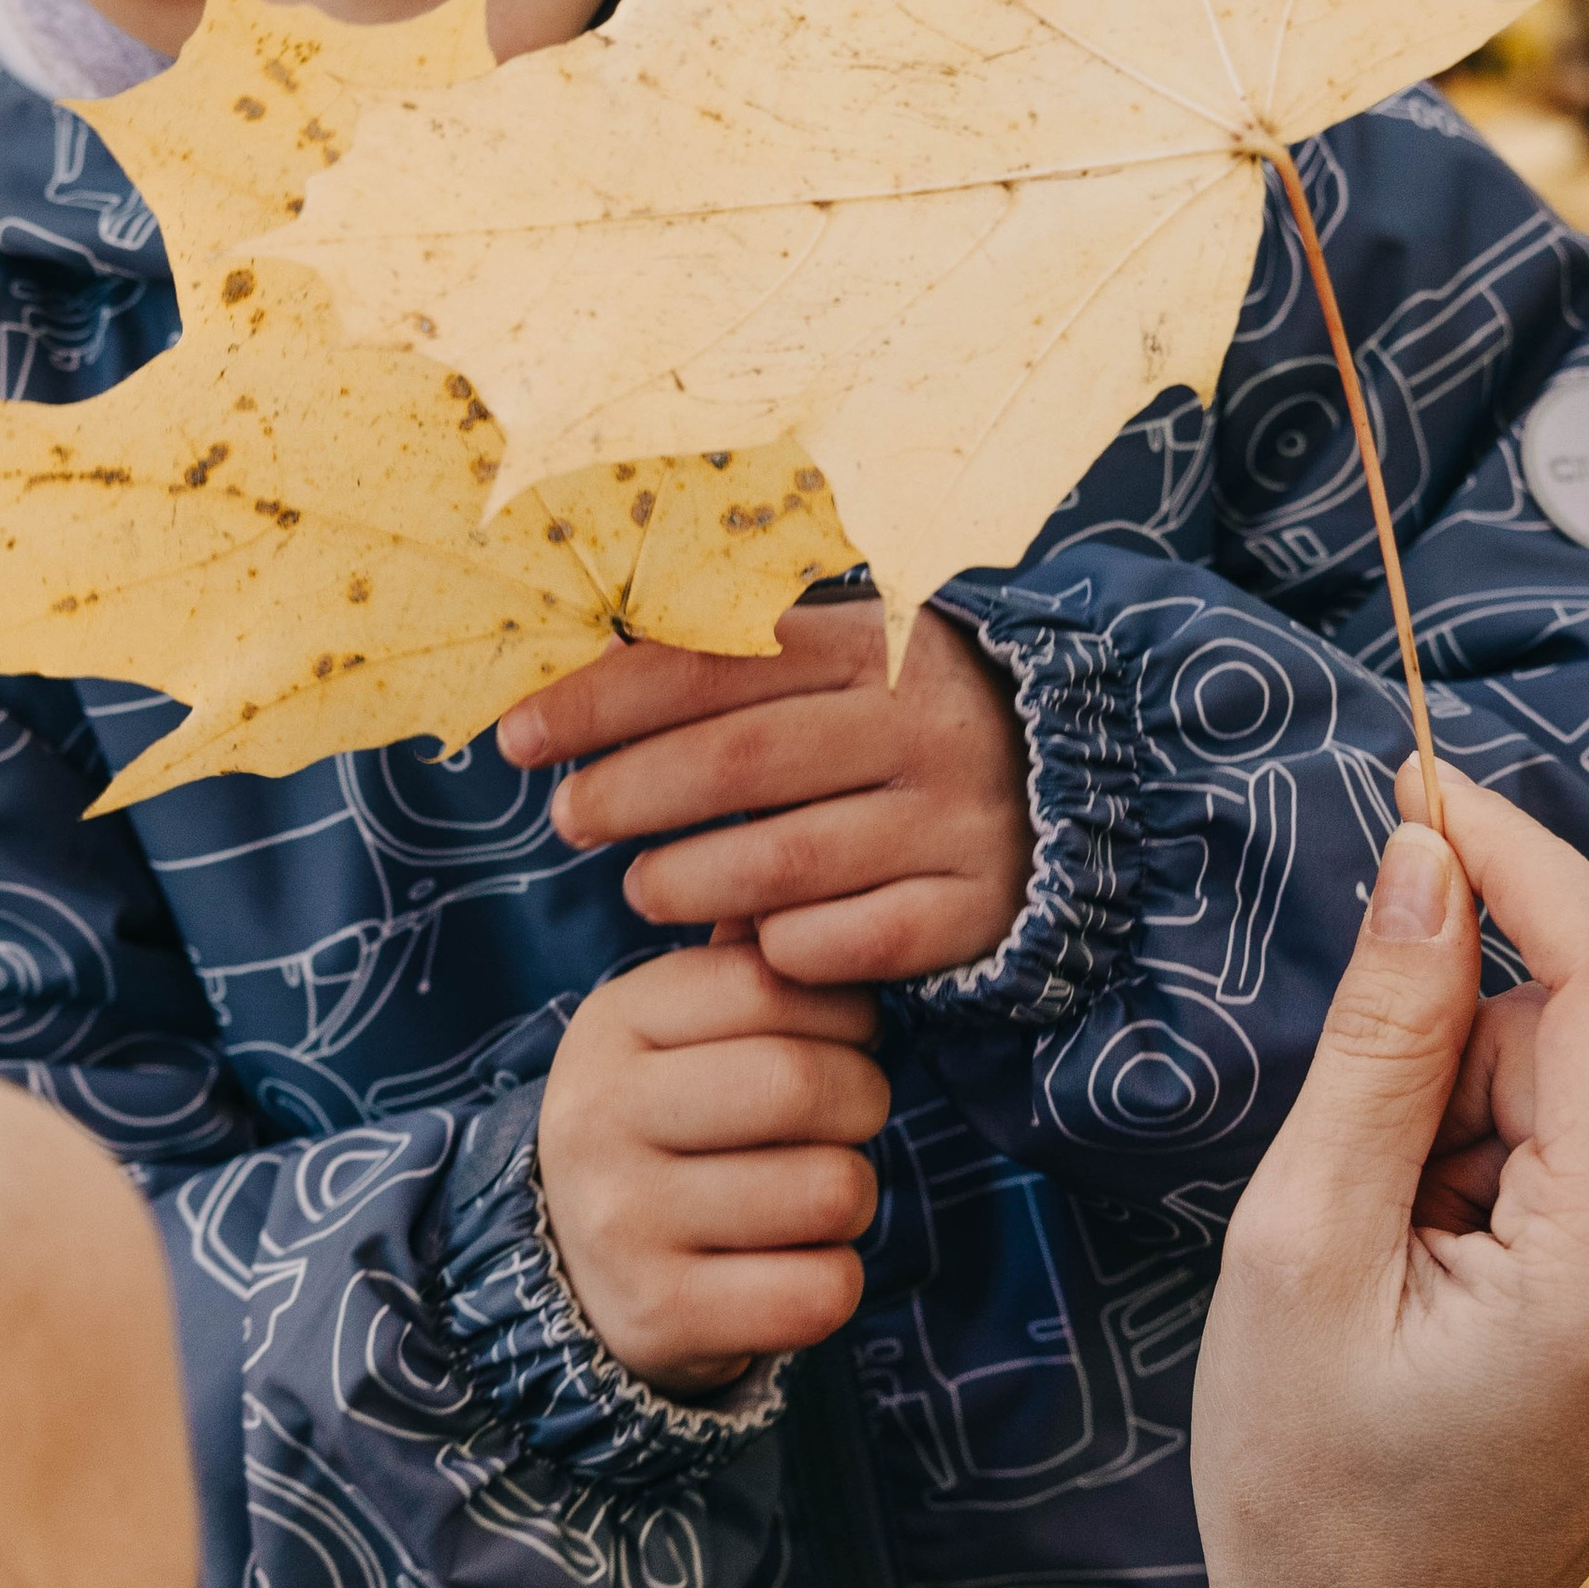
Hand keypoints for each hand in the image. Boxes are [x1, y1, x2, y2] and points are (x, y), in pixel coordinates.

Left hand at [499, 598, 1032, 983]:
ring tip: (637, 889)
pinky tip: (748, 941)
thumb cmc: (900, 725)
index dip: (601, 702)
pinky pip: (852, 942)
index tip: (518, 737)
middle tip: (565, 819)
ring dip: (687, 880)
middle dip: (628, 794)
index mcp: (876, 641)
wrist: (1070, 788)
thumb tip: (571, 682)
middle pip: (738, 761)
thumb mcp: (838, 665)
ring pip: (785, 863)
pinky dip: (785, 945)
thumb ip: (730, 662)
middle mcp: (922, 723)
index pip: (711, 662)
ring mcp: (956, 817)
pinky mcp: (976, 905)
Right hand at [537, 945, 890, 1397]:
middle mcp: (599, 1119)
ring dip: (850, 1195)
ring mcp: (622, 1224)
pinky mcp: (663, 1315)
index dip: (841, 1011)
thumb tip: (791, 850)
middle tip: (844, 1118)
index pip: (771, 982)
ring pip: (830, 1189)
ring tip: (805, 1194)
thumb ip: (741, 961)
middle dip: (861, 1099)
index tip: (835, 1038)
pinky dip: (832, 1279)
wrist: (573, 1279)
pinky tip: (787, 1267)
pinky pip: (821, 1289)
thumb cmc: (665, 1128)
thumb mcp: (674, 1032)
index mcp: (611, 1026)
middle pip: (803, 1083)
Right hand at [1192, 762, 1588, 1587]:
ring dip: (1481, 1121)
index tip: (1416, 784)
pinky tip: (1447, 1271)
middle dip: (1461, 1056)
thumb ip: (1381, 1041)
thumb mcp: (1296, 1245)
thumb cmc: (1304, 1478)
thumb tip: (1425, 861)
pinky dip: (1515, 1172)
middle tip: (1354, 1185)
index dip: (1518, 861)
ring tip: (1395, 1256)